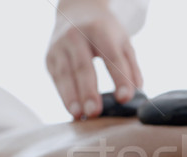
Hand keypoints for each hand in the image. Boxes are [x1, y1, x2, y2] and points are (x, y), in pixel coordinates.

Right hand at [47, 0, 142, 118]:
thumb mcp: (123, 41)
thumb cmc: (105, 32)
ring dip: (71, 97)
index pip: (111, 56)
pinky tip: (73, 111)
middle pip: (83, 66)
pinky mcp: (50, 58)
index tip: (125, 98)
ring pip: (65, 74)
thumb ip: (131, 66)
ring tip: (79, 115)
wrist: (76, 12)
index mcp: (99, 29)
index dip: (119, 77)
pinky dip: (64, 96)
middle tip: (95, 112)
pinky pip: (57, 79)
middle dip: (88, 91)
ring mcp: (59, 46)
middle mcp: (75, 35)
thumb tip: (136, 91)